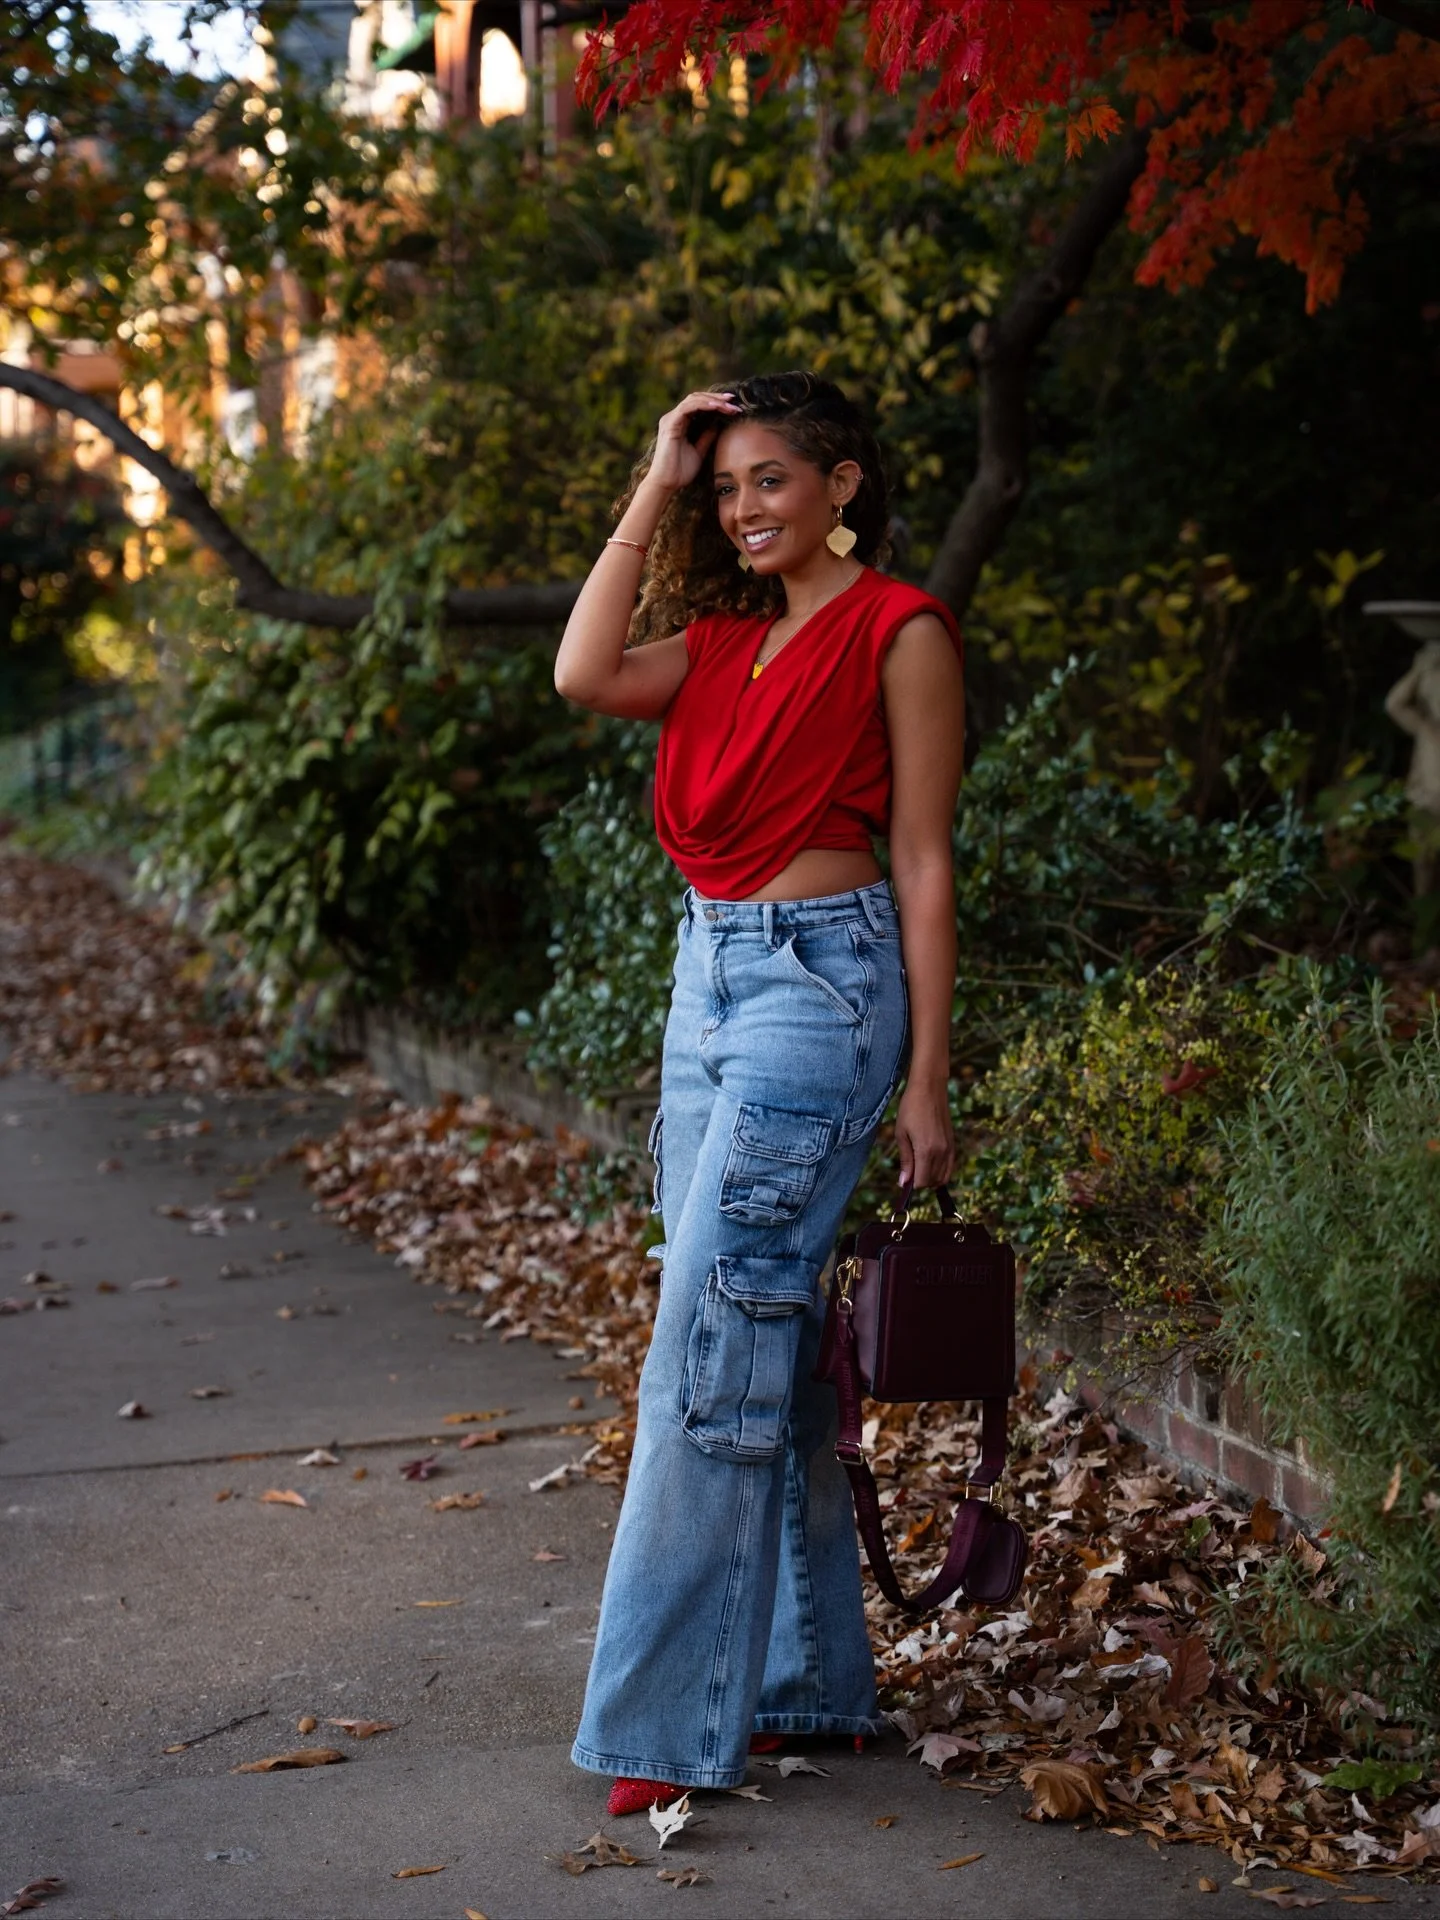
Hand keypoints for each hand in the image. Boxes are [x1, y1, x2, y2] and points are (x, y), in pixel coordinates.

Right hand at [645, 390, 741, 493]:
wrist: (667, 484)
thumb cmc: (680, 471)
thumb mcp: (699, 452)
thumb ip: (707, 437)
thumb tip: (718, 425)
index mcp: (680, 423)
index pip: (699, 405)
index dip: (716, 403)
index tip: (733, 406)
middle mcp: (674, 418)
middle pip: (697, 398)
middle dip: (717, 398)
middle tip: (734, 401)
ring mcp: (670, 419)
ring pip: (693, 399)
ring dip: (713, 400)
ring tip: (728, 404)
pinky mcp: (670, 424)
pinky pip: (688, 408)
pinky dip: (702, 405)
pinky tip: (716, 407)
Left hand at [895, 1078, 953, 1194]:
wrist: (929, 1089)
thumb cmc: (910, 1109)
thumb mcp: (901, 1134)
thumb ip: (905, 1160)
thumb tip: (903, 1183)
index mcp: (926, 1151)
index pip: (921, 1182)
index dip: (911, 1184)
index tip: (903, 1178)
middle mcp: (941, 1152)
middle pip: (932, 1182)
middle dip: (920, 1182)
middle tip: (908, 1170)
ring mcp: (949, 1149)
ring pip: (943, 1177)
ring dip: (930, 1178)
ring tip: (918, 1167)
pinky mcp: (953, 1144)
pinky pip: (950, 1167)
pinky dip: (940, 1172)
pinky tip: (929, 1165)